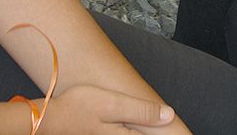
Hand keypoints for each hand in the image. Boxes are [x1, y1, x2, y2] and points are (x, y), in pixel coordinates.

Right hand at [35, 83, 180, 133]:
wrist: (47, 120)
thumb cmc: (78, 108)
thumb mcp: (112, 104)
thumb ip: (142, 111)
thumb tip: (170, 116)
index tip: (188, 134)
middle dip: (162, 132)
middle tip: (181, 132)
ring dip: (148, 130)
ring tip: (161, 126)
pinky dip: (133, 132)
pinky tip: (134, 126)